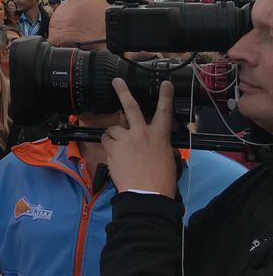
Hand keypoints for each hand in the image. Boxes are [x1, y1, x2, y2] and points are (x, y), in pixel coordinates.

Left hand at [101, 79, 176, 196]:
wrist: (146, 194)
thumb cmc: (160, 181)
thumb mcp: (168, 158)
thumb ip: (157, 144)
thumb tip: (151, 141)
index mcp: (160, 136)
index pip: (164, 111)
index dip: (165, 96)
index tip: (164, 83)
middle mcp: (141, 134)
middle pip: (130, 107)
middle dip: (123, 91)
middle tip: (116, 81)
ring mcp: (125, 140)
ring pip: (113, 129)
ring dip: (114, 136)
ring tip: (120, 149)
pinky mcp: (112, 149)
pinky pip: (107, 143)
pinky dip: (109, 147)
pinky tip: (116, 157)